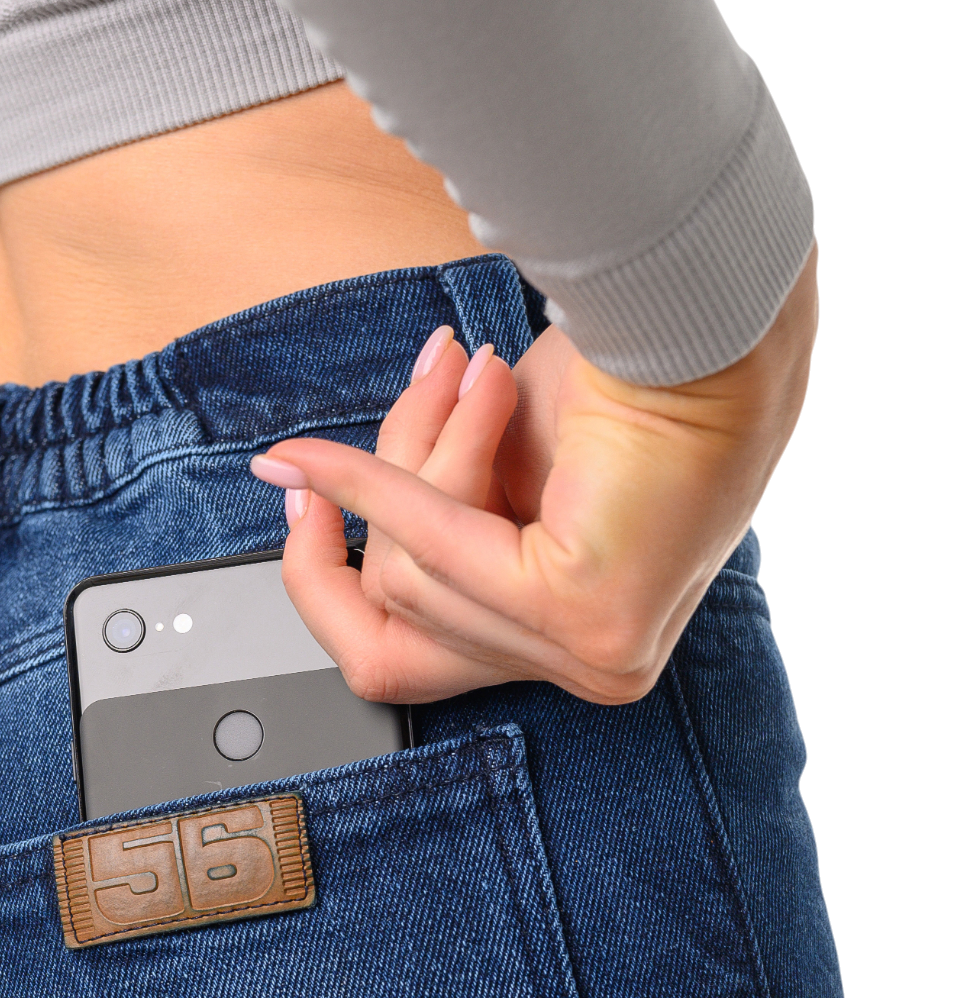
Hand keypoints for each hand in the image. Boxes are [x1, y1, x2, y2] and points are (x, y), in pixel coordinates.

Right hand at [250, 247, 817, 705]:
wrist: (704, 327)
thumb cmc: (619, 384)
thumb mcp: (485, 470)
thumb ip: (414, 512)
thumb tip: (294, 484)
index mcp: (579, 647)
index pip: (414, 659)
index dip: (331, 586)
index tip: (300, 496)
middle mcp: (595, 670)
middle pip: (399, 629)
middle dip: (382, 498)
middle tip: (382, 413)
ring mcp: (593, 658)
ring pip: (412, 583)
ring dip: (422, 459)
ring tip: (473, 373)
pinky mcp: (585, 621)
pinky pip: (435, 552)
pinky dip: (388, 481)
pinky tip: (380, 423)